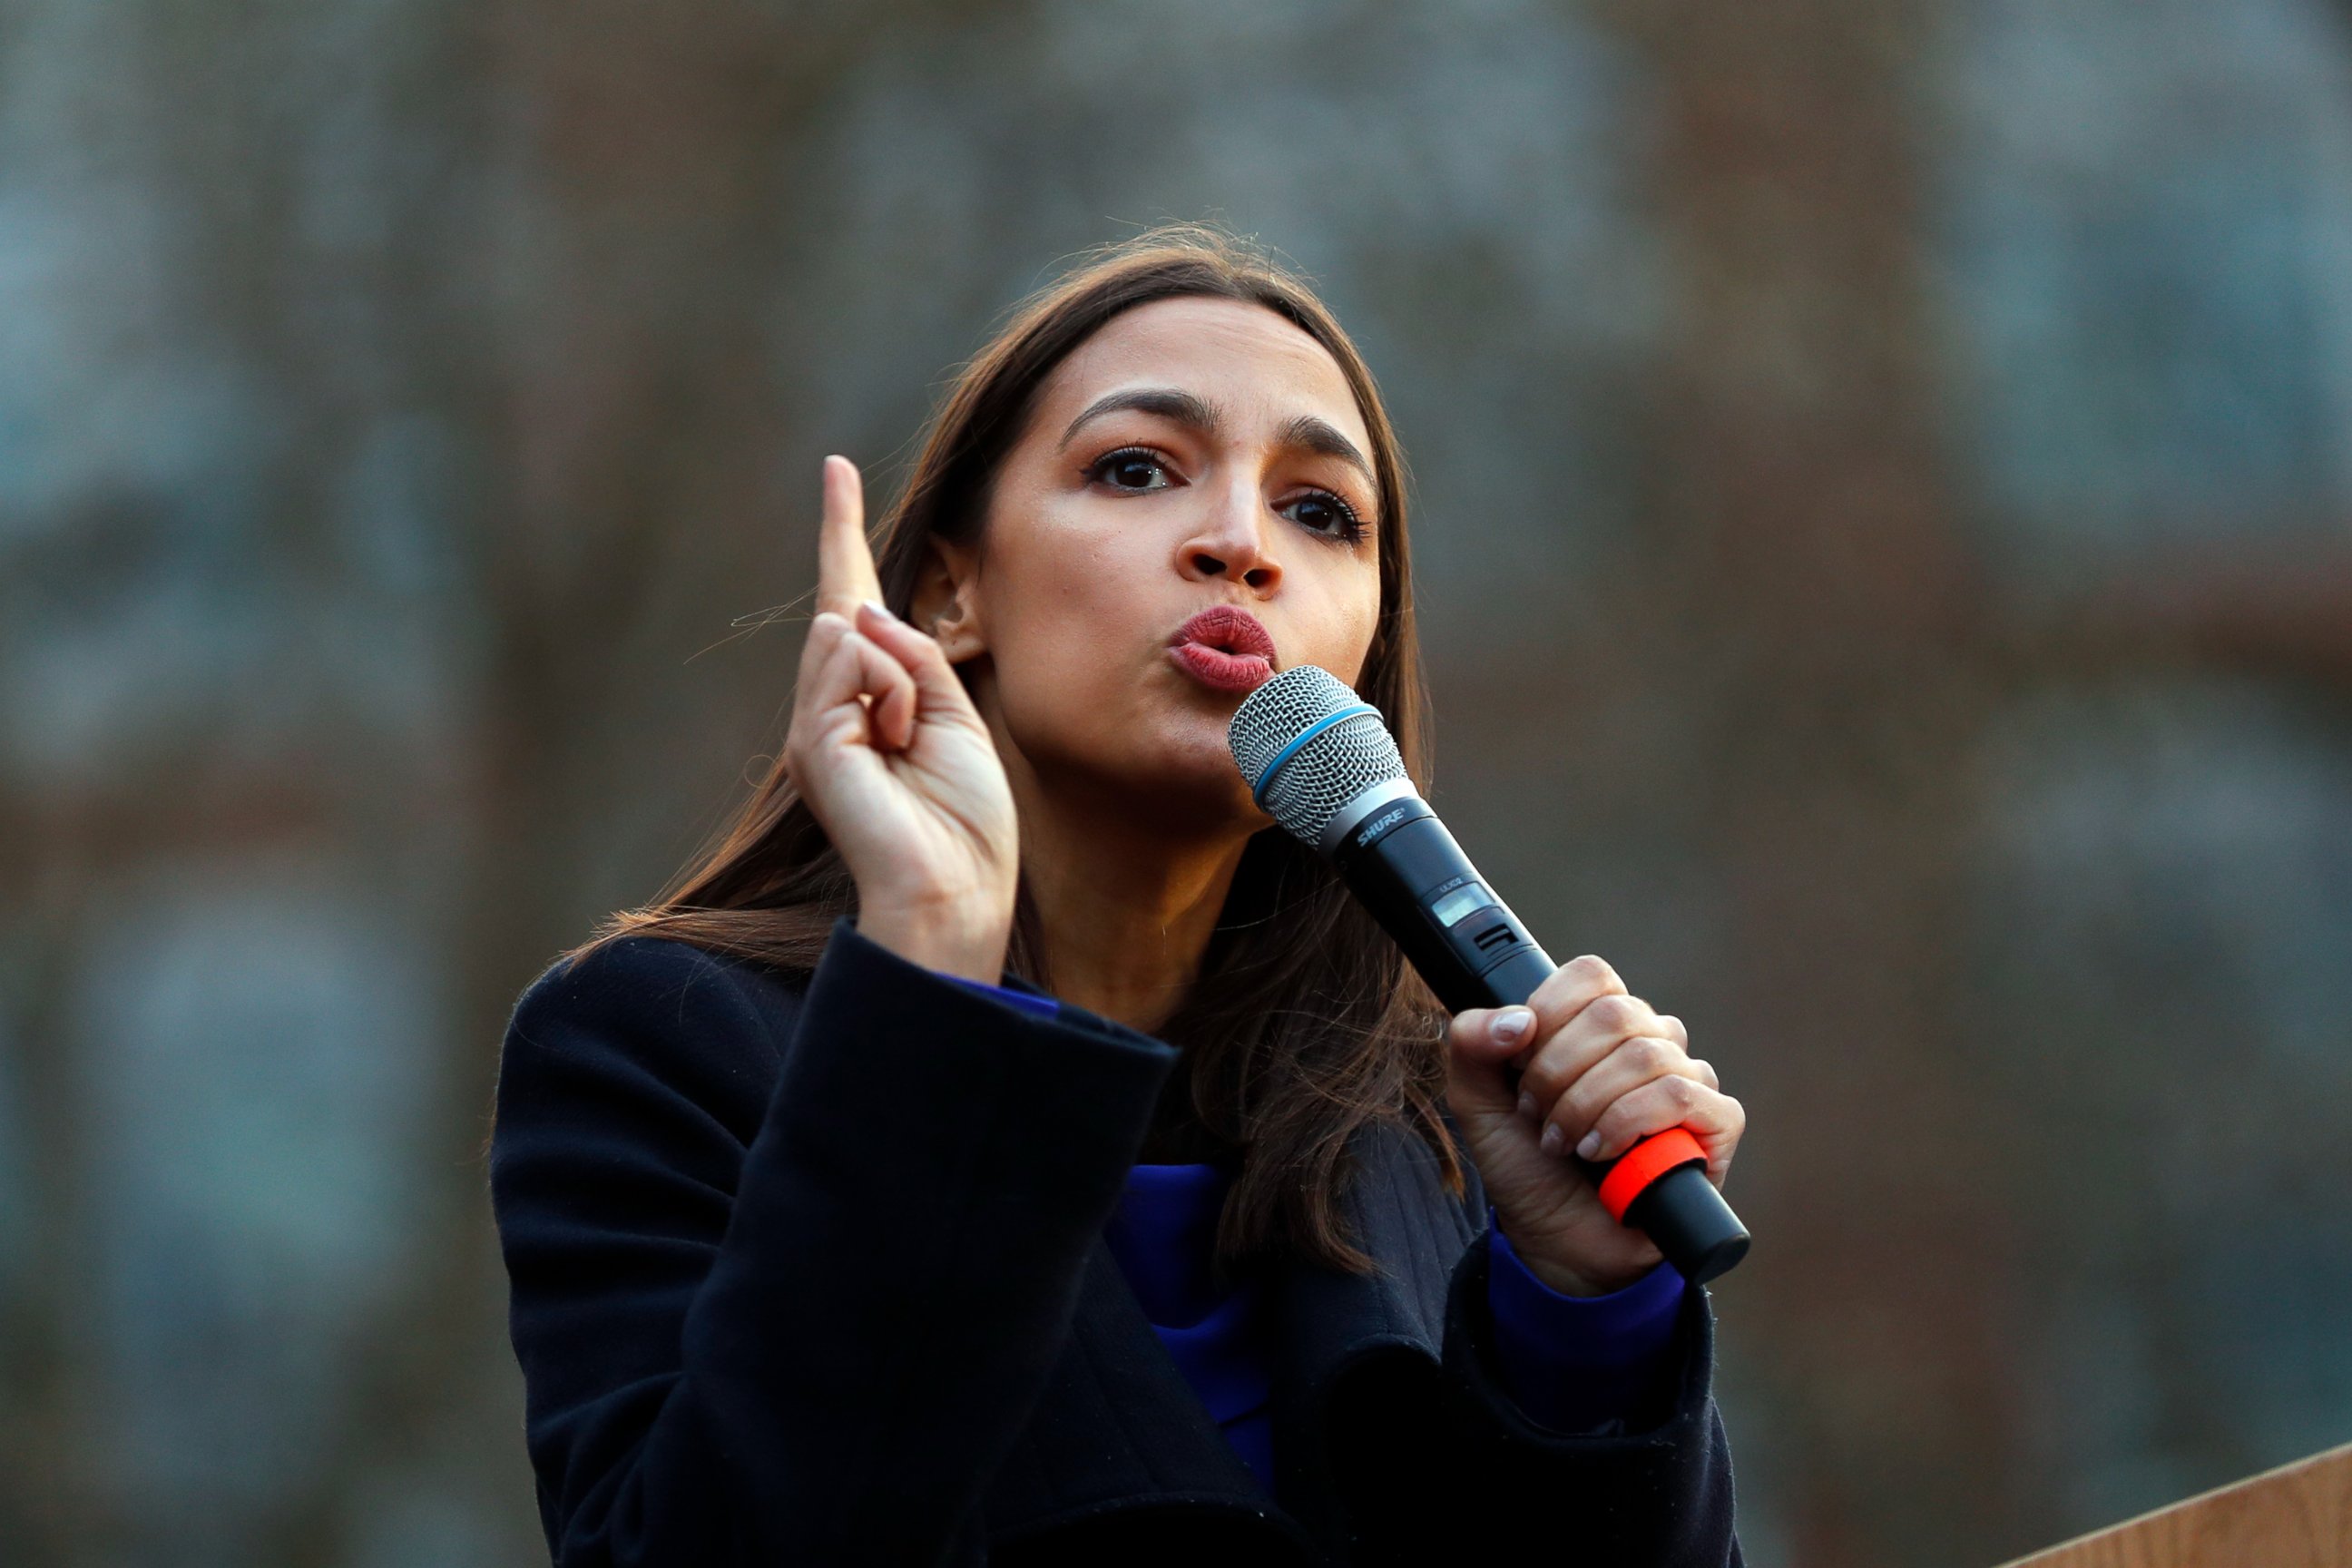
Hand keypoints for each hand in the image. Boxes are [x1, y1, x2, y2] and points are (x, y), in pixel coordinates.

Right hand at [783, 456, 1017, 982]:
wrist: (955, 890)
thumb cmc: (965, 818)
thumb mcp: (955, 716)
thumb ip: (912, 657)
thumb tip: (855, 610)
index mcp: (872, 699)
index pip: (853, 599)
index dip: (843, 531)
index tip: (834, 468)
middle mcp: (831, 706)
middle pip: (849, 612)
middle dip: (897, 648)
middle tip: (915, 733)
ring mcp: (814, 723)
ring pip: (850, 632)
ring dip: (904, 679)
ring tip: (910, 745)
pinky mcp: (810, 739)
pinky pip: (849, 660)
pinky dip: (891, 694)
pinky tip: (896, 745)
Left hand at [1444, 956, 1743, 1295]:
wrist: (1555, 1240)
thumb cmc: (1527, 1163)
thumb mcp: (1475, 1101)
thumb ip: (1470, 1044)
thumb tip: (1516, 1020)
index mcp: (1599, 1022)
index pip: (1590, 975)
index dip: (1549, 1014)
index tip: (1520, 1065)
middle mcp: (1650, 1041)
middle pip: (1614, 1015)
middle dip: (1558, 1073)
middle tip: (1537, 1116)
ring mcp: (1687, 1079)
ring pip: (1644, 1057)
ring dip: (1586, 1106)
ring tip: (1564, 1144)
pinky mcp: (1717, 1123)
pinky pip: (1680, 1096)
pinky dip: (1628, 1124)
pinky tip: (1603, 1155)